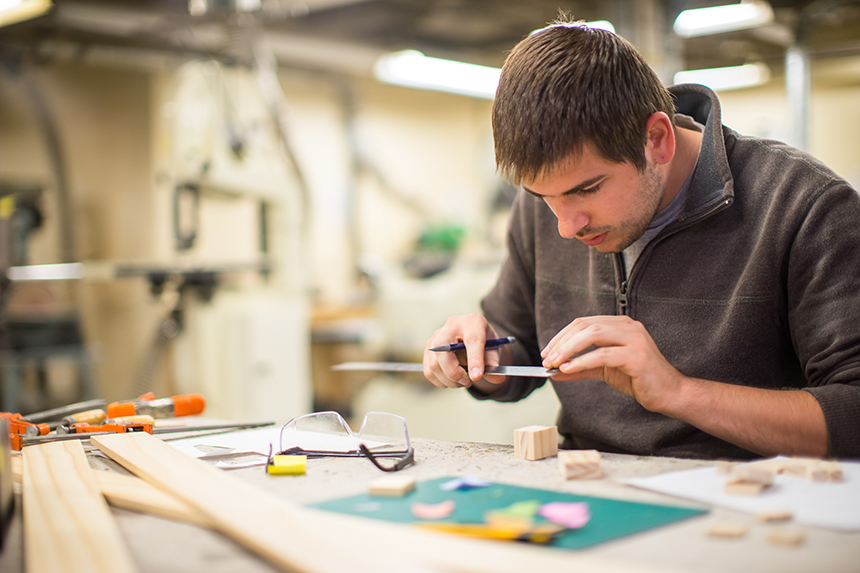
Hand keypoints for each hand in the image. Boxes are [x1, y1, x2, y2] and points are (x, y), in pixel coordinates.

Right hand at [423, 313, 507, 388]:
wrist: (472, 336)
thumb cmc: (484, 343)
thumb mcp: (494, 350)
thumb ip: (494, 363)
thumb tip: (497, 378)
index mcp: (472, 322)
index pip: (472, 340)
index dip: (474, 360)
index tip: (476, 377)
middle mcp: (450, 326)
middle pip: (444, 350)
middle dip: (455, 372)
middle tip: (468, 381)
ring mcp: (435, 337)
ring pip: (435, 364)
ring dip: (450, 380)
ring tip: (464, 381)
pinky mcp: (428, 350)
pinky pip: (429, 371)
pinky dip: (442, 381)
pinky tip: (454, 380)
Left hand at [541, 315, 683, 412]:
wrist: (669, 393)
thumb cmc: (638, 378)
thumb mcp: (604, 370)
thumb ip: (581, 368)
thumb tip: (554, 371)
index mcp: (620, 325)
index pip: (584, 323)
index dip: (562, 336)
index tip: (547, 351)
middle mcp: (628, 326)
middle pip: (585, 326)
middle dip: (562, 342)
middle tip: (547, 359)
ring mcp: (634, 339)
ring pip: (592, 335)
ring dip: (568, 349)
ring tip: (555, 364)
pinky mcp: (636, 356)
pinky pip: (602, 355)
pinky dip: (582, 361)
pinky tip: (569, 369)